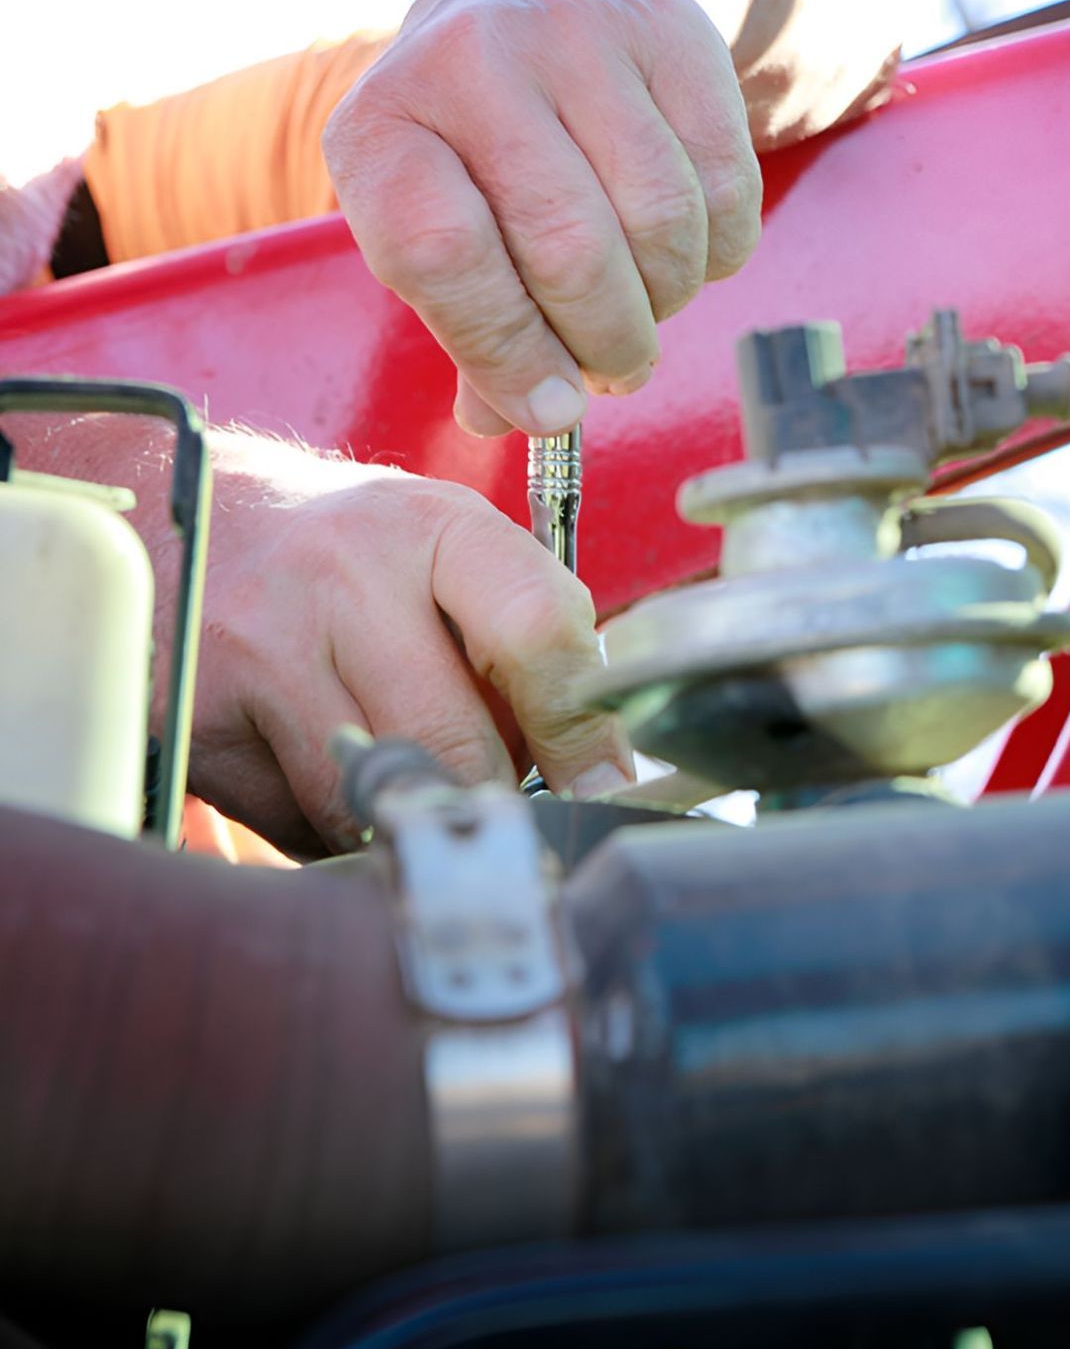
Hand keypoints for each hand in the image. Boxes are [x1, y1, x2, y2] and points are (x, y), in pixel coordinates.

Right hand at [166, 431, 632, 856]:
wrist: (188, 517)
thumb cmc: (359, 554)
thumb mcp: (452, 553)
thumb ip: (533, 643)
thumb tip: (596, 776)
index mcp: (434, 527)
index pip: (536, 633)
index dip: (580, 733)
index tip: (603, 791)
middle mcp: (343, 576)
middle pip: (455, 741)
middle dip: (493, 799)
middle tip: (511, 821)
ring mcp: (261, 646)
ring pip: (373, 796)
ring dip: (411, 820)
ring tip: (414, 789)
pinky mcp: (200, 718)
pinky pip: (295, 823)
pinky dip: (332, 830)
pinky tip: (332, 783)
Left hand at [323, 0, 762, 437]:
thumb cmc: (483, 142)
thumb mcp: (443, 224)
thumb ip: (472, 332)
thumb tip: (517, 421)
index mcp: (386, 127)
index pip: (442, 257)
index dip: (506, 352)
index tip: (552, 411)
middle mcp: (471, 62)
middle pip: (568, 249)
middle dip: (607, 341)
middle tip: (618, 369)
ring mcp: (576, 37)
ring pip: (659, 223)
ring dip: (666, 299)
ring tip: (647, 301)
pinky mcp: (672, 37)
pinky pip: (725, 188)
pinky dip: (717, 252)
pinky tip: (686, 249)